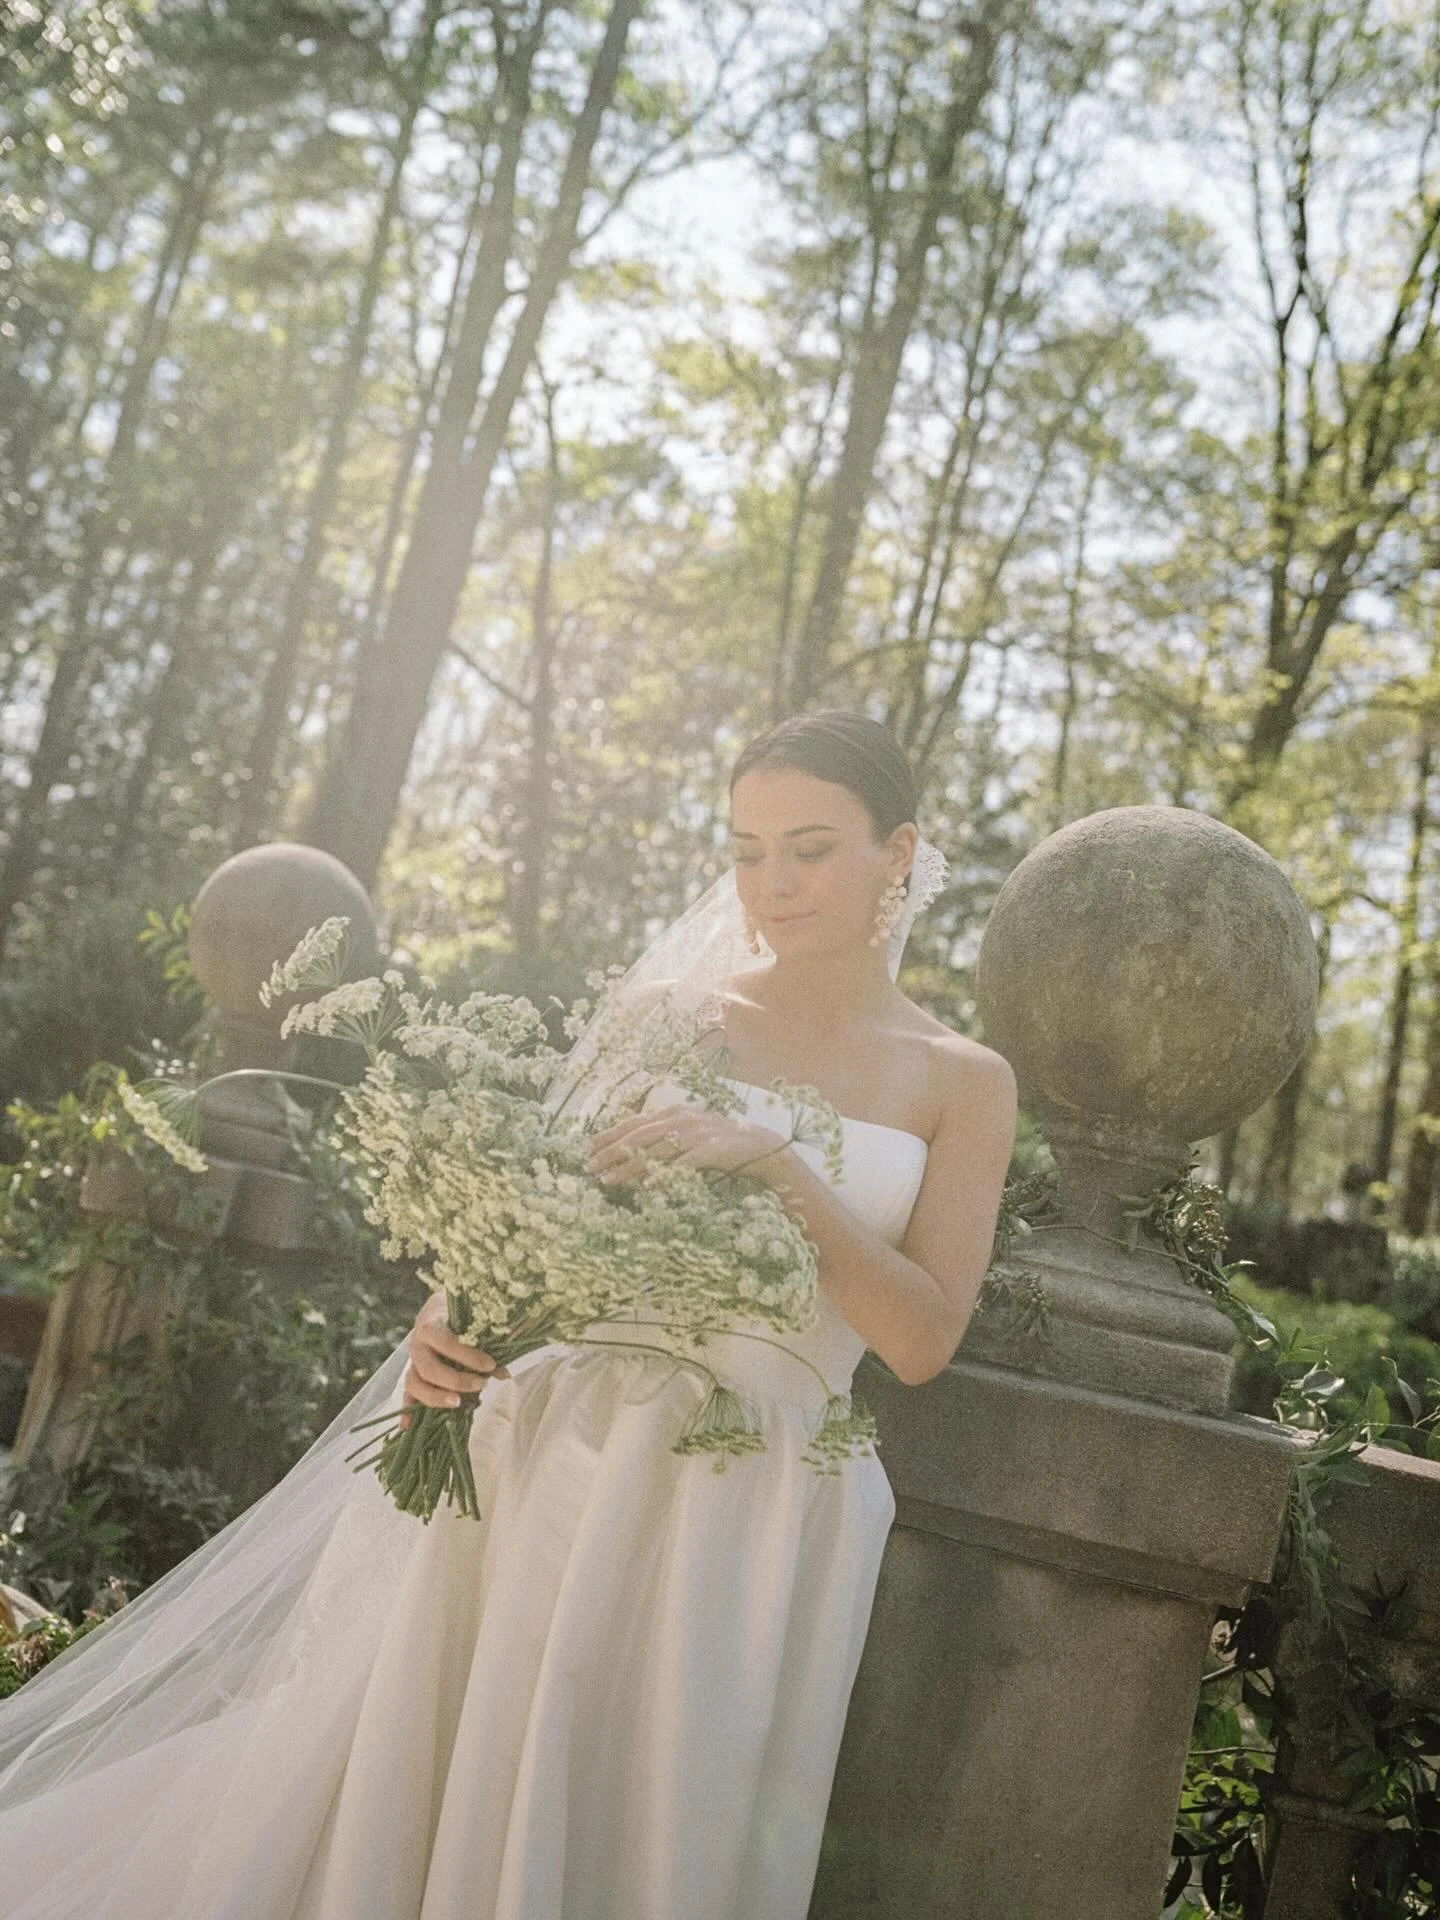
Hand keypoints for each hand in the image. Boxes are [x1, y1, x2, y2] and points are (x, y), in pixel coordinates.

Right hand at [398, 1291, 509, 1431]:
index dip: (467, 1356)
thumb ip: (492, 1341)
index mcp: (432, 1322)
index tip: (490, 1365)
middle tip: (481, 1384)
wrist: (441, 1309)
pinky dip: (407, 1411)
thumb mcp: (477, 1321)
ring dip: (435, 1397)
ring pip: (414, 1384)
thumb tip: (504, 1373)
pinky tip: (408, 1427)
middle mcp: (418, 1343)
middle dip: (455, 1380)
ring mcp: (412, 1361)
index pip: (446, 1341)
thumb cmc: (464, 1314)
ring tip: (458, 1404)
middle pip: (429, 1368)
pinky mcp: (413, 1376)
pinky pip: (406, 1395)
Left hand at [585, 1102, 790, 1183]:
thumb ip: (665, 1136)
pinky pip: (683, 1163)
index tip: (587, 1148)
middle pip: (640, 1135)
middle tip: (590, 1168)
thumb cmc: (722, 1145)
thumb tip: (633, 1149)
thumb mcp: (691, 1134)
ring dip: (629, 1166)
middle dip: (612, 1152)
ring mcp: (698, 1133)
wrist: (762, 1147)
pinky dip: (665, 1174)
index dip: (609, 1134)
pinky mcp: (712, 1150)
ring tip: (609, 1181)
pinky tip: (649, 1186)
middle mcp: (683, 1119)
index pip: (635, 1122)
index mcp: (675, 1113)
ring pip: (655, 1150)